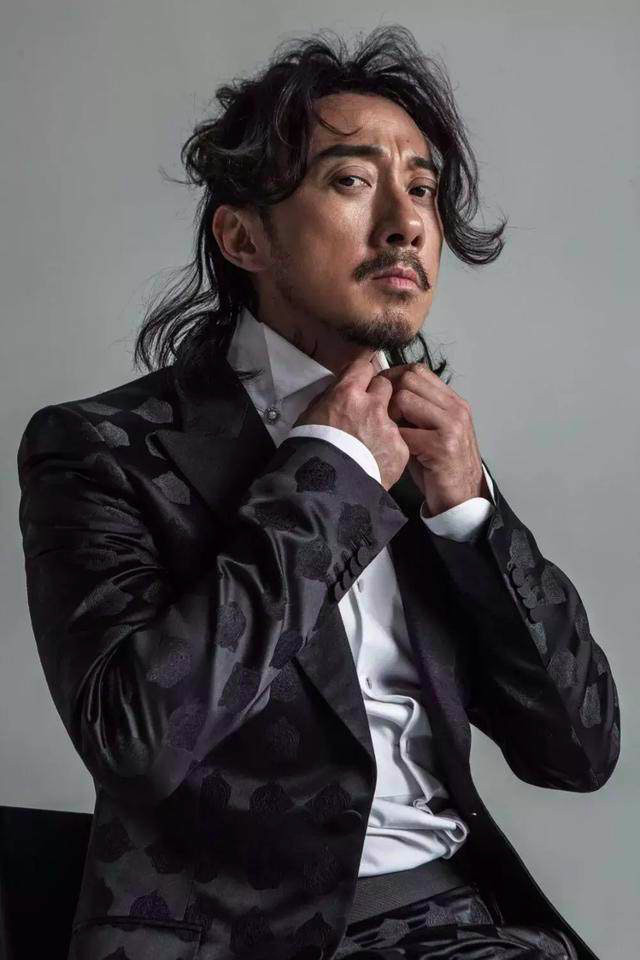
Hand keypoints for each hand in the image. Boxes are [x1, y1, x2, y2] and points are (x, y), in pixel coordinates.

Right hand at [292, 357, 409, 490]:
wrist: (325, 490)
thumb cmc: (311, 452)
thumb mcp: (310, 416)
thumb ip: (328, 398)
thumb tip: (337, 389)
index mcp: (348, 393)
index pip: (364, 366)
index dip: (363, 371)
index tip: (362, 376)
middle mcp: (373, 406)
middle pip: (385, 386)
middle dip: (378, 394)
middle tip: (367, 409)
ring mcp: (389, 428)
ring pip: (393, 414)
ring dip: (383, 423)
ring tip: (369, 442)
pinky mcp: (399, 449)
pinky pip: (398, 440)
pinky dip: (389, 447)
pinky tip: (376, 458)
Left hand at [375, 363, 489, 515]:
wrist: (461, 497)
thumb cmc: (439, 465)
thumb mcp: (433, 429)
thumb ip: (418, 408)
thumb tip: (385, 387)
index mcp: (453, 402)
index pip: (418, 370)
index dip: (394, 378)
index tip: (381, 394)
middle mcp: (456, 409)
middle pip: (409, 379)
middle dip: (389, 395)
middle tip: (384, 416)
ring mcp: (451, 426)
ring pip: (405, 399)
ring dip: (390, 416)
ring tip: (392, 434)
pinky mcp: (442, 447)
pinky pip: (404, 431)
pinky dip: (394, 440)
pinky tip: (397, 451)